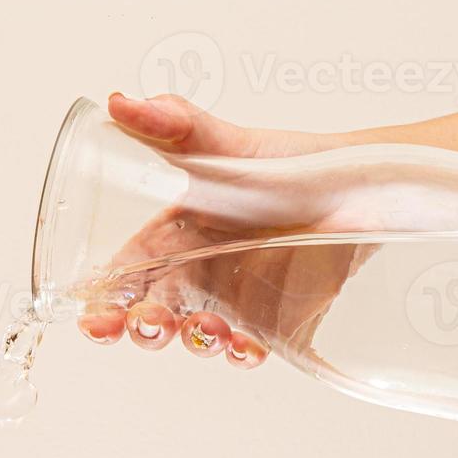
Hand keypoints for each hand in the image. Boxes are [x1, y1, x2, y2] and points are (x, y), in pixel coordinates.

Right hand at [78, 93, 370, 367]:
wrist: (364, 184)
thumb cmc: (290, 163)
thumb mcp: (228, 145)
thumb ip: (177, 126)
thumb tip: (120, 103)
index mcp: (177, 234)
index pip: (127, 272)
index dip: (105, 298)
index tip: (94, 319)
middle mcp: (201, 272)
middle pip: (154, 312)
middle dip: (144, 328)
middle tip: (148, 328)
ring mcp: (237, 300)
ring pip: (198, 334)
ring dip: (195, 341)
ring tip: (208, 330)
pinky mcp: (278, 321)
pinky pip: (252, 348)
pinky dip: (244, 354)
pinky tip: (247, 348)